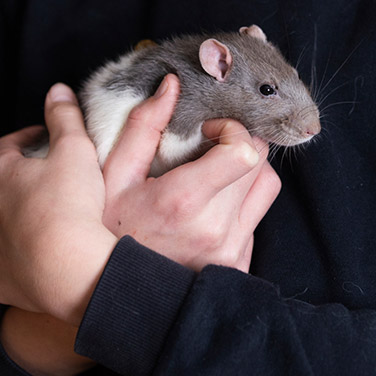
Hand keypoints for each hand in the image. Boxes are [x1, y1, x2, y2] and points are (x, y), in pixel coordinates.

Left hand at [0, 83, 115, 321]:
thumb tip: (56, 90)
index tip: (43, 138)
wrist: (68, 270)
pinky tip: (38, 260)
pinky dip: (18, 260)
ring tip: (47, 223)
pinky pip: (4, 265)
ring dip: (17, 222)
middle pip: (0, 188)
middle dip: (21, 182)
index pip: (6, 147)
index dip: (26, 139)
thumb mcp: (75, 149)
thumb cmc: (71, 205)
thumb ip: (64, 117)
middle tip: (50, 181)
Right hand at [100, 74, 281, 271]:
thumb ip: (144, 126)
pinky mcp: (238, 266)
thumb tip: (171, 85)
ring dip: (247, 172)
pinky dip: (242, 204)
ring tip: (212, 175)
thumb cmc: (108, 229)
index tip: (209, 130)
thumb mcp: (113, 175)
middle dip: (238, 144)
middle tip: (207, 149)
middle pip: (259, 163)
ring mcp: (229, 251)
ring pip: (266, 188)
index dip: (232, 130)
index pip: (245, 151)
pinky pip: (258, 220)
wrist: (113, 291)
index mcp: (184, 201)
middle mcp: (215, 229)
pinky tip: (210, 207)